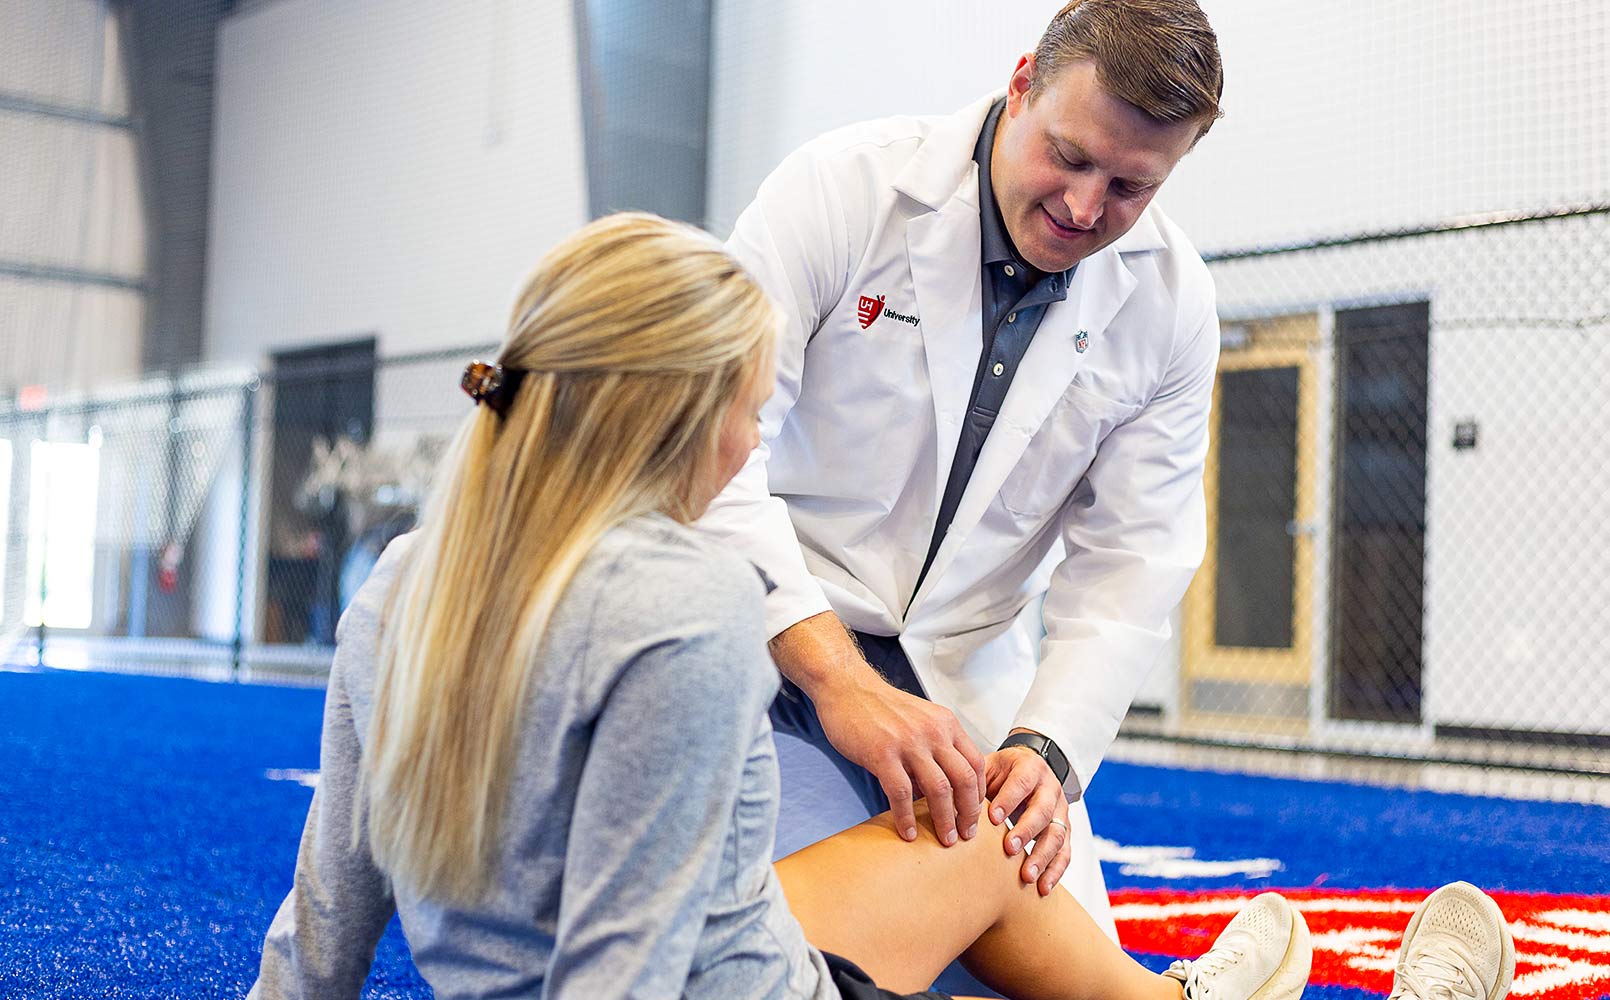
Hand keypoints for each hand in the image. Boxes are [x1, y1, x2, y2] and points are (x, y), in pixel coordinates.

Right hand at [813, 673, 986, 848]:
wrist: (846, 687)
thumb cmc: (880, 707)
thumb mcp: (919, 719)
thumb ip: (934, 747)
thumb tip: (939, 788)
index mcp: (945, 723)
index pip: (975, 763)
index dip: (978, 793)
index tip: (974, 814)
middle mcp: (933, 732)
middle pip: (964, 779)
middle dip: (968, 812)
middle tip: (966, 834)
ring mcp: (908, 743)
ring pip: (939, 789)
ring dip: (944, 819)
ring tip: (945, 839)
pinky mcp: (882, 754)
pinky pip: (902, 793)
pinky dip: (907, 817)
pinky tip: (908, 831)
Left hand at [985, 738, 1071, 895]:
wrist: (1030, 769)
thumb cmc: (1003, 772)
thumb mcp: (988, 766)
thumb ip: (973, 780)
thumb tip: (946, 798)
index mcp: (1030, 768)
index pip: (1022, 783)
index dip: (1008, 800)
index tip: (992, 818)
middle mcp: (1049, 789)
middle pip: (1043, 810)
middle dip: (1026, 830)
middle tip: (1009, 848)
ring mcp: (1060, 812)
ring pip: (1057, 835)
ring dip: (1042, 857)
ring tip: (1027, 876)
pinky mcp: (1064, 831)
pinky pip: (1065, 853)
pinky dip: (1055, 871)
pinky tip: (1042, 887)